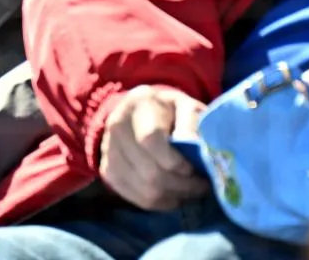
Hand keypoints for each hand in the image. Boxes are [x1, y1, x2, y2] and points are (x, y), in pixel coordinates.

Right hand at [99, 86, 209, 210]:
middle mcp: (117, 127)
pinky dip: (159, 202)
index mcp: (139, 105)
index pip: (151, 141)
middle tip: (201, 186)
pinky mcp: (107, 171)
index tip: (194, 168)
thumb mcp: (186, 107)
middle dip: (182, 185)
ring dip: (173, 196)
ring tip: (189, 191)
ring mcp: (108, 150)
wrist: (138, 112)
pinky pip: (136, 198)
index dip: (176, 162)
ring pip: (144, 190)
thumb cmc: (170, 111)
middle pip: (149, 172)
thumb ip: (192, 123)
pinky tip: (172, 194)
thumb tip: (194, 146)